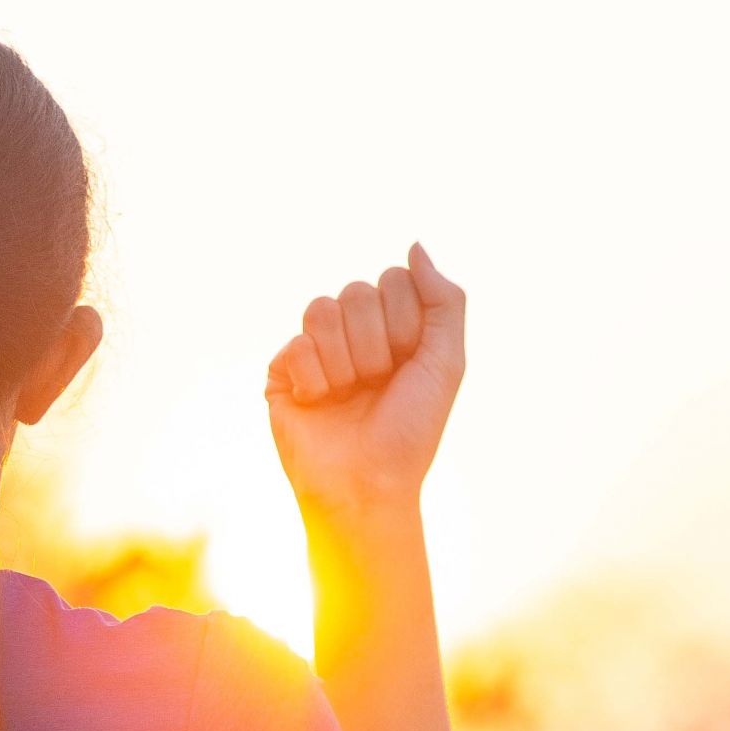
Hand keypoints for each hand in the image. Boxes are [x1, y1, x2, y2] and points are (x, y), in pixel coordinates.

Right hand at [264, 243, 465, 521]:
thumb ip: (444, 299)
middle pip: (357, 291)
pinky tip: (320, 405)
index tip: (408, 365)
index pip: (393, 279)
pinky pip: (296, 345)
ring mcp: (315, 351)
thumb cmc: (410, 430)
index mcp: (392, 327)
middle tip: (378, 385)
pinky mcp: (283, 373)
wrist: (369, 485)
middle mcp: (353, 334)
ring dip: (346, 361)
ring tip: (349, 395)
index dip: (406, 323)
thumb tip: (415, 245)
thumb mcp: (446, 361)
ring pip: (322, 308)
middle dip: (376, 344)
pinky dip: (316, 380)